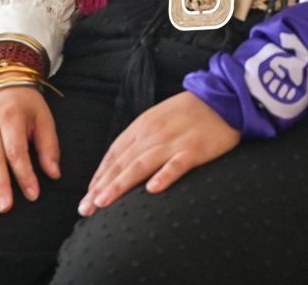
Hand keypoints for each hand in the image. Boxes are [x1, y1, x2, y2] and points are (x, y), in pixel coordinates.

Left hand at [79, 91, 239, 215]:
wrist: (222, 98)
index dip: (99, 176)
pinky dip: (164, 176)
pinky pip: (177, 164)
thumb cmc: (187, 114)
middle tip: (85, 208)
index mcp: (141, 127)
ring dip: (120, 184)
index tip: (87, 196)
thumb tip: (120, 164)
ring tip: (103, 202)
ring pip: (141, 165)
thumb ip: (140, 141)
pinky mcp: (195, 149)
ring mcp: (172, 142)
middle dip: (101, 186)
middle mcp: (152, 134)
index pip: (114, 154)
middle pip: (121, 163)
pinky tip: (152, 190)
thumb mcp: (157, 121)